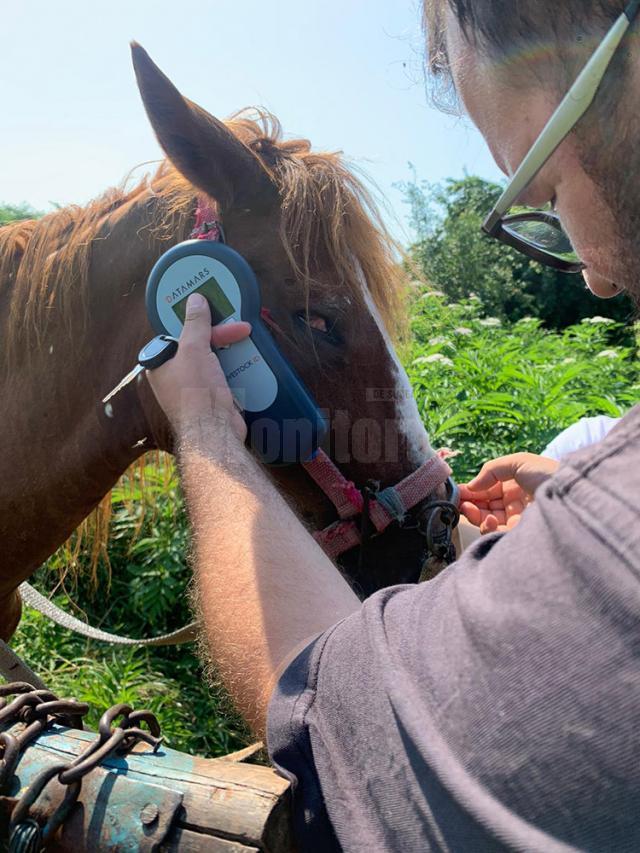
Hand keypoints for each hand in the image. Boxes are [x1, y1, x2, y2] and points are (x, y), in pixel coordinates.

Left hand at [146, 292, 250, 441]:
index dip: (196, 323)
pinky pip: (222, 375)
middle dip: (218, 337)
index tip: (214, 314)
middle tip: (240, 328)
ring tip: (245, 340)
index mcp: (159, 365)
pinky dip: (233, 367)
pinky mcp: (210, 399)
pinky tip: (246, 360)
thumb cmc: (195, 391)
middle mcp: (172, 378)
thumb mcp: (194, 349)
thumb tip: (195, 300)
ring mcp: (192, 390)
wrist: (214, 431)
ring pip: (211, 360)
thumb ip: (195, 323)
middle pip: (196, 346)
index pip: (177, 335)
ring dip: (228, 350)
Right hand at [459, 453, 558, 533]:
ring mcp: (516, 520)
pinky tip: (488, 518)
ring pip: (487, 520)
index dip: (472, 490)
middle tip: (457, 501)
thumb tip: (471, 486)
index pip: (487, 489)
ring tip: (467, 508)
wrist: (569, 496)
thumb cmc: (547, 474)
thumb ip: (491, 470)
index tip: (456, 491)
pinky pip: (495, 534)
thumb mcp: (519, 461)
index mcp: (514, 485)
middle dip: (469, 503)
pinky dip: (486, 527)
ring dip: (473, 515)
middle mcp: (514, 503)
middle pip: (484, 505)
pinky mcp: (518, 535)